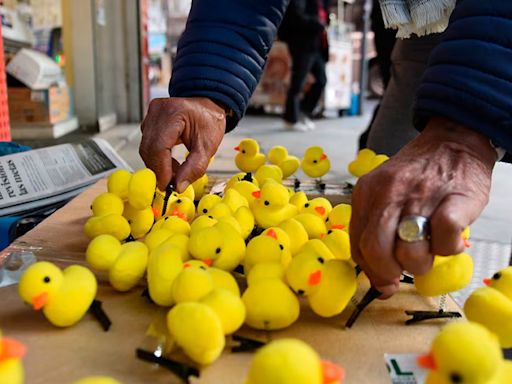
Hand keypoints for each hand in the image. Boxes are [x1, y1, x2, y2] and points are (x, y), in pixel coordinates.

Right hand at [139, 97, 225, 191]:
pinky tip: (171, 162)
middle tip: (172, 184)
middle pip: (149, 148)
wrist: (207, 105)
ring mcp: (151, 114)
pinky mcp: (149, 120)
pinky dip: (157, 158)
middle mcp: (158, 111)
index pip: (159, 146)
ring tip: (176, 172)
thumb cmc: (209, 122)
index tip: (167, 186)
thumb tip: (178, 186)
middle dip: (159, 170)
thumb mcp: (208, 147)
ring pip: (146, 148)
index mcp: (174, 113)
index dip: (161, 169)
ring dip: (158, 165)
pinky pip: (147, 144)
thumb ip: (195, 168)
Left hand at [350, 117, 495, 297]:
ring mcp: (420, 195)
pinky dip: (448, 249)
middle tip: (403, 270)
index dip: (370, 270)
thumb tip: (380, 284)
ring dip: (421, 263)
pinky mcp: (454, 200)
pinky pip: (444, 240)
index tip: (384, 281)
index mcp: (367, 193)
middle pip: (375, 249)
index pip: (357, 244)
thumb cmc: (418, 177)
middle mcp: (388, 193)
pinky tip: (449, 238)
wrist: (453, 142)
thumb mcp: (386, 195)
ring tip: (429, 247)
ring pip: (410, 252)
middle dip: (389, 272)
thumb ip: (377, 232)